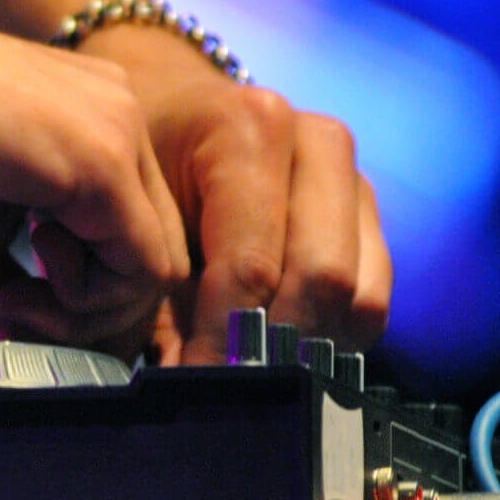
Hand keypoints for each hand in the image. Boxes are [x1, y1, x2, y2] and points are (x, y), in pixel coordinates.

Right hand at [0, 0, 189, 355]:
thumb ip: (3, 290)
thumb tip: (15, 348)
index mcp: (89, 130)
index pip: (130, 238)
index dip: (79, 295)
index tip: (7, 298)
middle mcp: (119, 121)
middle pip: (154, 254)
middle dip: (88, 311)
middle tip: (10, 306)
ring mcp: (121, 134)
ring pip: (160, 267)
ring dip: (84, 311)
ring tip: (9, 293)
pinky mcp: (106, 160)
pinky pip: (144, 269)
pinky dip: (84, 301)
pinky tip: (17, 282)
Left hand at [82, 31, 391, 364]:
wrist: (170, 109)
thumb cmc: (142, 163)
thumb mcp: (128, 214)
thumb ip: (146, 292)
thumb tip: (179, 382)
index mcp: (249, 129)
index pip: (252, 263)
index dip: (223, 336)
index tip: (193, 381)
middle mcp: (317, 145)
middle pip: (323, 281)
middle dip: (271, 347)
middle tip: (225, 389)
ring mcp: (353, 179)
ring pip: (360, 297)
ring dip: (306, 349)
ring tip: (249, 373)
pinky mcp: (369, 217)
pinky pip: (370, 299)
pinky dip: (328, 338)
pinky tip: (276, 349)